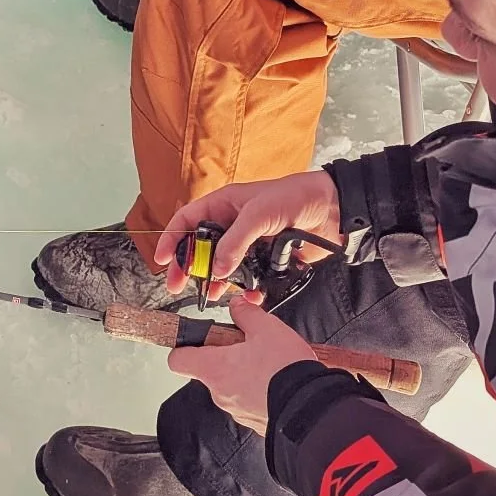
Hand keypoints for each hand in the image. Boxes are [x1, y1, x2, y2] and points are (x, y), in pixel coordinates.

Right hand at [154, 170, 341, 293]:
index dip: (170, 239)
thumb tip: (216, 270)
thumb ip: (235, 241)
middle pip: (200, 249)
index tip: (160, 260)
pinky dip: (245, 291)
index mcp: (223, 205)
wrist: (334, 209)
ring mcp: (248, 245)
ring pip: (222, 267)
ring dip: (215, 282)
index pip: (187, 220)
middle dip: (188, 268)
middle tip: (176, 286)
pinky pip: (248, 279)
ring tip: (210, 296)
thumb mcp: (259, 213)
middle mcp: (232, 225)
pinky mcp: (265, 261)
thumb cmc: (295, 197)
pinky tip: (244, 298)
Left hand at [167, 295, 318, 430]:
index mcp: (214, 368)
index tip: (194, 339)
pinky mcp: (254, 420)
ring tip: (270, 362)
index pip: (178, 360)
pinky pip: (250, 401)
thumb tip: (238, 306)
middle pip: (210, 370)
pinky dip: (260, 390)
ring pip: (232, 386)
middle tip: (248, 345)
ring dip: (245, 373)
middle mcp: (220, 393)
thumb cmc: (285, 370)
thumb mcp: (267, 328)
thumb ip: (247, 314)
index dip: (183, 347)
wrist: (311, 409)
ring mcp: (236, 410)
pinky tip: (278, 380)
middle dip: (226, 355)